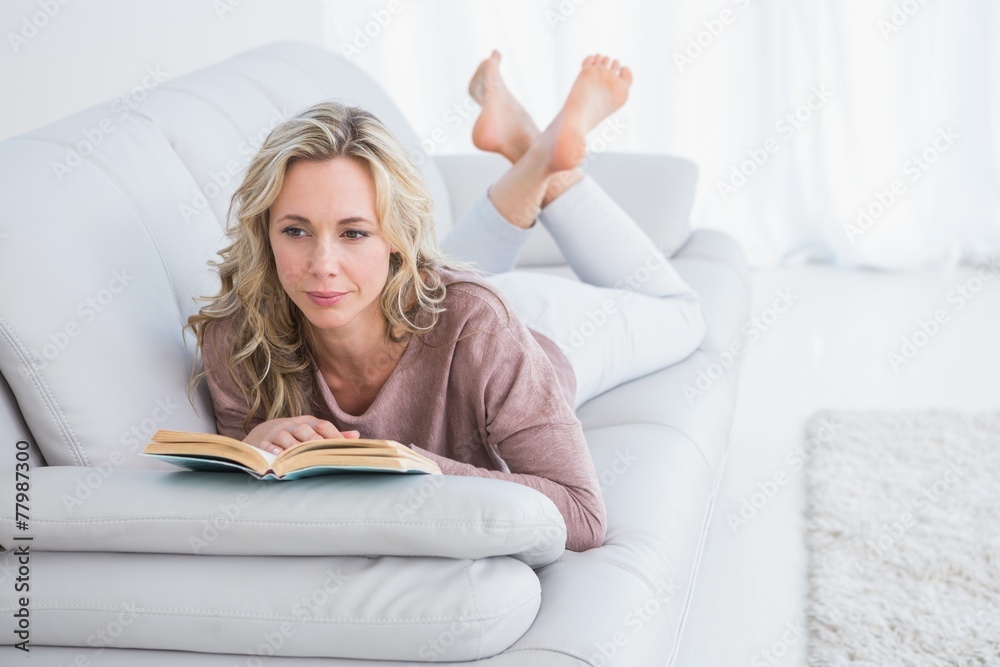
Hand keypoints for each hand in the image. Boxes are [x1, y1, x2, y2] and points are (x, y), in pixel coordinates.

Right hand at [243, 416, 359, 454]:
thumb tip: (356, 436)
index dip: (333, 435)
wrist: (261, 433)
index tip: (343, 447)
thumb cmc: (293, 435)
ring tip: (301, 456)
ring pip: (285, 438)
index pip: (322, 425)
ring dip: (293, 447)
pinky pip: (267, 447)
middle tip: (322, 450)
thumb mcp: (311, 431)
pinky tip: (278, 458)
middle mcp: (292, 425)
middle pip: (304, 430)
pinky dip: (272, 452)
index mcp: (307, 422)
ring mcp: (276, 433)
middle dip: (313, 440)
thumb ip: (332, 436)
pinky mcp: (261, 443)